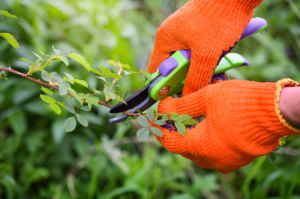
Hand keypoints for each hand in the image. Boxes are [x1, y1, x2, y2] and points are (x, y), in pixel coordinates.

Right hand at [148, 0, 262, 95]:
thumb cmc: (218, 19)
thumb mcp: (206, 55)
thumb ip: (196, 79)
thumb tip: (188, 97)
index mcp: (165, 40)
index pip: (156, 69)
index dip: (163, 85)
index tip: (176, 97)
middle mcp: (173, 37)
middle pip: (176, 67)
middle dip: (189, 79)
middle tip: (203, 86)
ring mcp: (188, 34)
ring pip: (191, 61)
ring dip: (203, 70)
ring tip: (218, 74)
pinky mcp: (201, 32)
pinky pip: (201, 53)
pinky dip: (210, 61)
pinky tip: (223, 63)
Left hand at [151, 79, 299, 173]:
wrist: (277, 111)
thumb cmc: (240, 103)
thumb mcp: (205, 98)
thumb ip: (180, 106)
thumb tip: (162, 108)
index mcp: (200, 148)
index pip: (169, 141)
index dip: (157, 127)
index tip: (150, 116)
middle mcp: (211, 160)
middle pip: (182, 146)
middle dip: (172, 130)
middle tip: (166, 114)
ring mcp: (225, 161)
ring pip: (197, 148)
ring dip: (188, 133)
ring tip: (183, 116)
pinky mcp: (236, 158)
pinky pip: (212, 150)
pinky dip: (203, 137)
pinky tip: (202, 123)